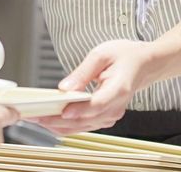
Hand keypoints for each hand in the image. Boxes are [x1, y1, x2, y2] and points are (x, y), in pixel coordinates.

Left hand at [34, 40, 155, 134]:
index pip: (98, 104)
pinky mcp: (106, 117)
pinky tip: (53, 121)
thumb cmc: (125, 55)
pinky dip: (68, 125)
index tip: (62, 110)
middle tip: (37, 115)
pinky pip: (86, 126)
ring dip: (61, 125)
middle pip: (87, 119)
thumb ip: (82, 72)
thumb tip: (64, 88)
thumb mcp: (102, 54)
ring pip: (84, 127)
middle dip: (60, 119)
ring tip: (39, 118)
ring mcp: (112, 114)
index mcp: (119, 88)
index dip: (79, 109)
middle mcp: (117, 106)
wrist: (144, 64)